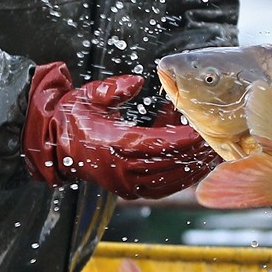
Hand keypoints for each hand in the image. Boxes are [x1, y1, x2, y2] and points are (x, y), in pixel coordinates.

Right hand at [23, 62, 217, 198]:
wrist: (55, 147)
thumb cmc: (73, 119)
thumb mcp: (87, 96)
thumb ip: (113, 89)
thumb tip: (136, 81)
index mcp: (110, 144)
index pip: (152, 144)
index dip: (178, 139)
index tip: (199, 132)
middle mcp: (120, 169)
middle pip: (166, 163)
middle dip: (193, 154)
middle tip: (216, 142)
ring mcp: (126, 183)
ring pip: (168, 179)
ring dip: (192, 168)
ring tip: (213, 156)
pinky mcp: (131, 191)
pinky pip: (163, 189)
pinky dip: (183, 180)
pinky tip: (197, 169)